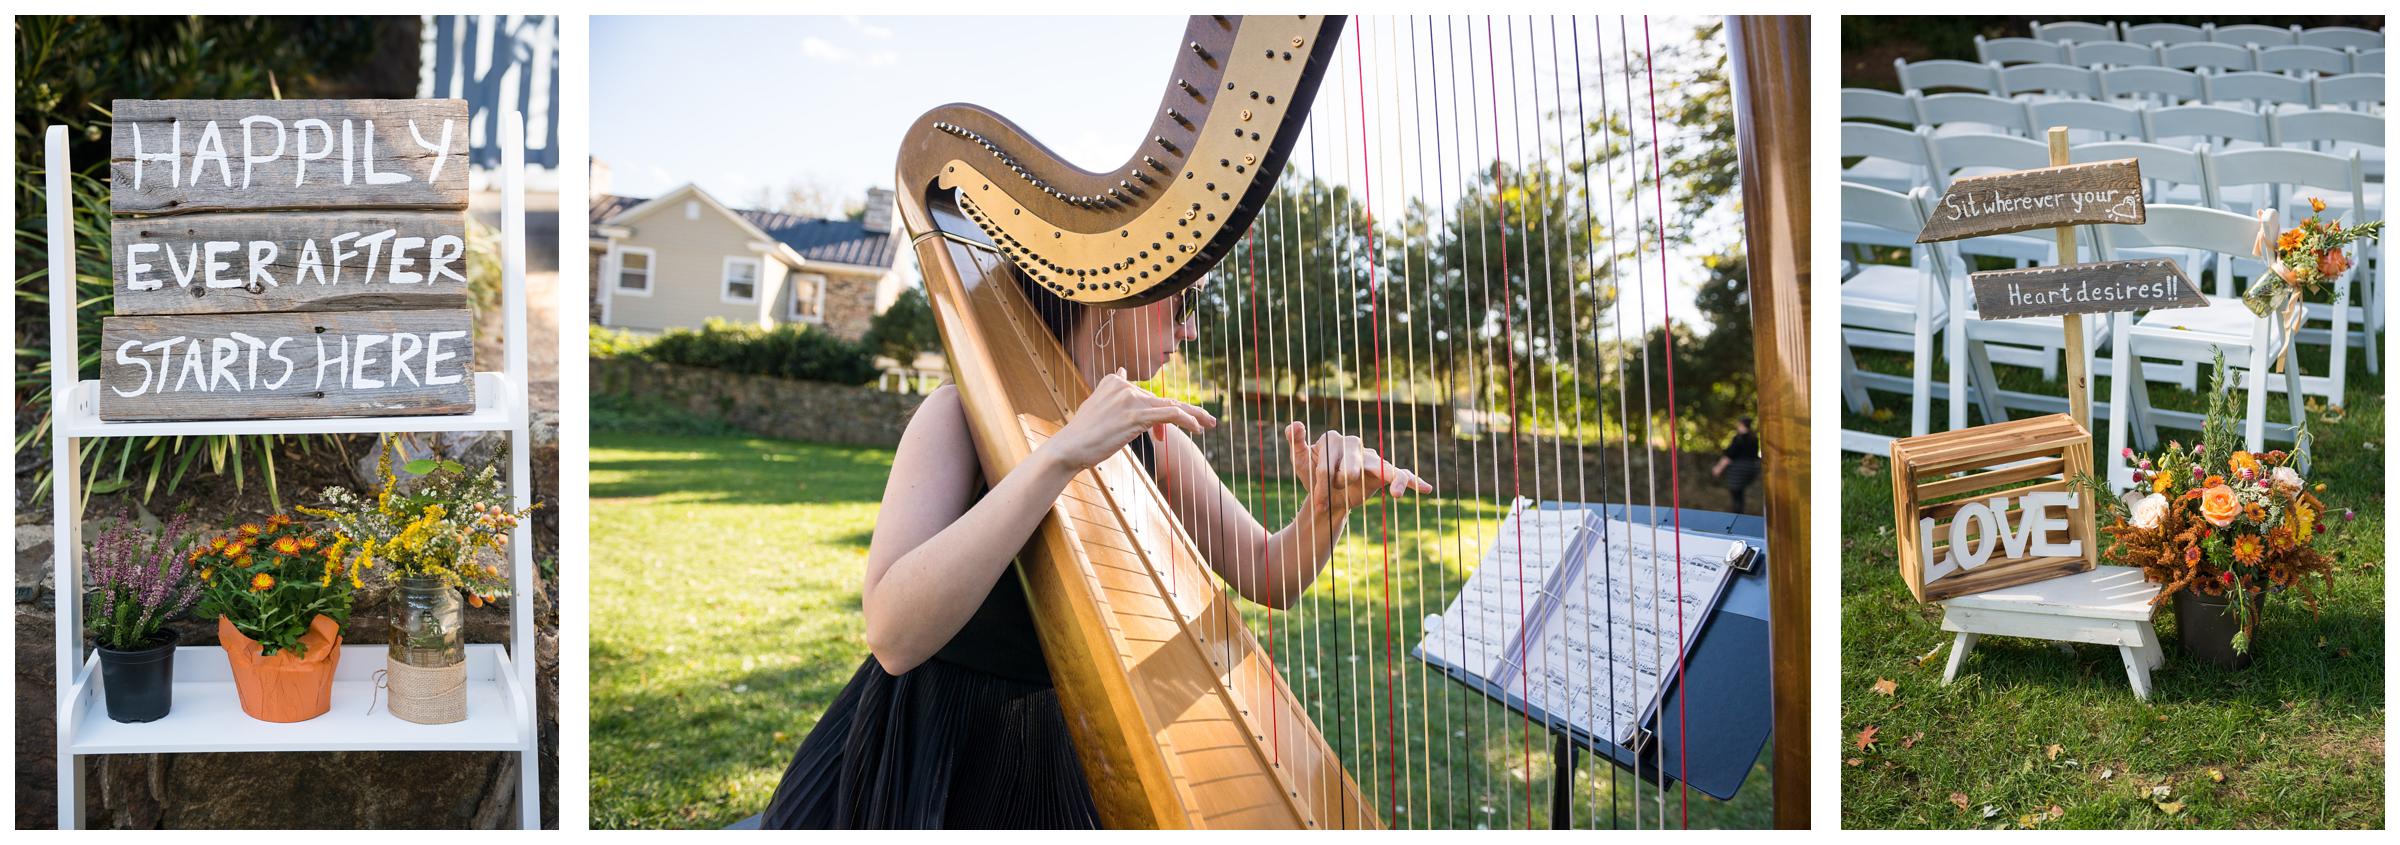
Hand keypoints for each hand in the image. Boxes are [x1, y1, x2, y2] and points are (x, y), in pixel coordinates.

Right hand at [1043, 369, 1216, 470]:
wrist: (1069, 448)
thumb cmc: (1082, 434)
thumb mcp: (1096, 404)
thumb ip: (1111, 389)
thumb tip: (1120, 370)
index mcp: (1114, 382)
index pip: (1148, 397)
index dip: (1162, 415)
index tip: (1165, 434)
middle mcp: (1124, 387)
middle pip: (1163, 401)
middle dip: (1188, 413)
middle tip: (1208, 420)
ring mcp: (1130, 400)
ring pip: (1171, 406)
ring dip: (1195, 415)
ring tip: (1210, 424)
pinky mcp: (1136, 415)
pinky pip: (1170, 415)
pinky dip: (1187, 420)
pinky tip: (1197, 428)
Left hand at [1284, 422, 1431, 516]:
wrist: (1327, 499)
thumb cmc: (1312, 477)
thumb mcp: (1300, 462)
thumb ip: (1297, 443)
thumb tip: (1294, 424)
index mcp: (1334, 439)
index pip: (1328, 461)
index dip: (1321, 481)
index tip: (1316, 499)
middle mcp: (1355, 445)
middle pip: (1352, 464)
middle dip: (1342, 482)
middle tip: (1335, 493)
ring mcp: (1370, 459)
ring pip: (1381, 465)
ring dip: (1388, 478)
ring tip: (1396, 493)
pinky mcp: (1382, 475)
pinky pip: (1401, 474)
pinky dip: (1414, 481)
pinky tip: (1427, 489)